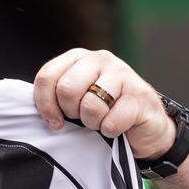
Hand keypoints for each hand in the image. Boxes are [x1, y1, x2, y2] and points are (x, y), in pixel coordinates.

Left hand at [32, 48, 176, 159]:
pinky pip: (111, 121)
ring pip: (90, 106)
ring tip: (101, 122)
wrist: (147, 126)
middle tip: (82, 120)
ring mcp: (122, 74)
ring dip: (92, 123)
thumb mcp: (78, 100)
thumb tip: (41, 110)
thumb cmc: (106, 113)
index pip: (47, 76)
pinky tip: (118, 127)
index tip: (54, 122)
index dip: (45, 105)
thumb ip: (58, 97)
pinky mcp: (139, 95)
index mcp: (79, 58)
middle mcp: (100, 59)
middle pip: (66, 89)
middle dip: (71, 113)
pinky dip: (110, 131)